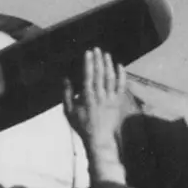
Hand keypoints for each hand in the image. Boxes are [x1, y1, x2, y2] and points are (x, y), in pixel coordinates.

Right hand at [63, 49, 135, 179]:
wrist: (99, 138)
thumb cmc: (82, 125)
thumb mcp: (69, 111)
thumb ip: (67, 94)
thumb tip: (65, 79)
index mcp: (87, 97)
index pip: (88, 76)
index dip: (89, 63)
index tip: (88, 53)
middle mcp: (100, 96)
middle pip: (100, 74)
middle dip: (98, 60)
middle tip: (97, 49)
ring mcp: (110, 99)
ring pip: (110, 78)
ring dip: (108, 65)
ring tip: (106, 54)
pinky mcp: (118, 102)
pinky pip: (121, 86)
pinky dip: (121, 75)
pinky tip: (119, 66)